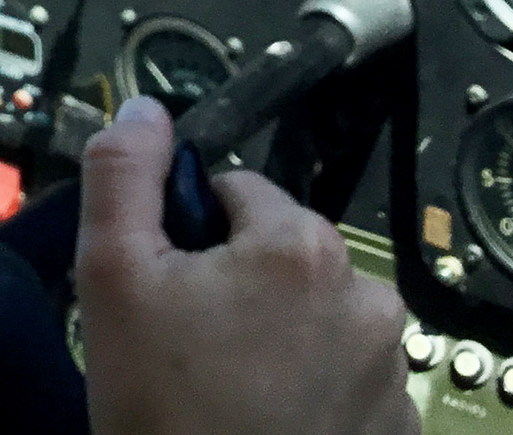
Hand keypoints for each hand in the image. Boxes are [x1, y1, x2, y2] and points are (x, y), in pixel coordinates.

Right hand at [75, 97, 417, 434]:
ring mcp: (393, 371)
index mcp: (300, 246)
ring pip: (317, 316)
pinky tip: (267, 422)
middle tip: (187, 345)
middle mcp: (368, 297)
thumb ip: (123, 175)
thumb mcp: (112, 277)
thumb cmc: (160, 406)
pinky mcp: (400, 430)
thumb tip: (145, 109)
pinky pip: (349, 380)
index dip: (189, 235)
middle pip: (282, 254)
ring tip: (227, 392)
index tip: (167, 291)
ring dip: (280, 336)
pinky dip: (313, 391)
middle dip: (238, 283)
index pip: (237, 192)